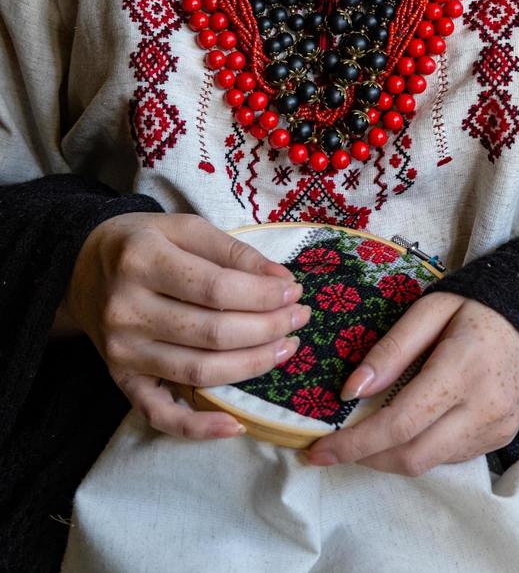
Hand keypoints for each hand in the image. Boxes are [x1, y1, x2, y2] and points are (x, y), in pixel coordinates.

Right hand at [63, 212, 310, 439]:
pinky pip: (161, 415)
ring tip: (287, 348)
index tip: (293, 291)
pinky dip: (198, 427)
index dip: (263, 295)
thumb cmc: (143, 243)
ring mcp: (123, 351)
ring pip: (199, 372)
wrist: (81, 268)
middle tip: (299, 318)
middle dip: (267, 328)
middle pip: (213, 333)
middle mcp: (127, 310)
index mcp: (142, 261)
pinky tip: (237, 425)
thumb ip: (233, 251)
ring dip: (252, 365)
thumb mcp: (184, 228)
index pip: (216, 288)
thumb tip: (281, 280)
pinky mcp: (121, 380)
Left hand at [304, 292, 518, 473]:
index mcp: (460, 371)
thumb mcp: (431, 309)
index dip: (354, 443)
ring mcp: (496, 430)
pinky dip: (418, 450)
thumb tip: (351, 390)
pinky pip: (449, 457)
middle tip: (331, 448)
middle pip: (412, 456)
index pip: (399, 423)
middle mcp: (482, 410)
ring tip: (361, 438)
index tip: (317, 450)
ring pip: (429, 463)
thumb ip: (391, 349)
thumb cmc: (479, 304)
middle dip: (365, 458)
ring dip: (388, 458)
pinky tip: (402, 430)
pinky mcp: (501, 439)